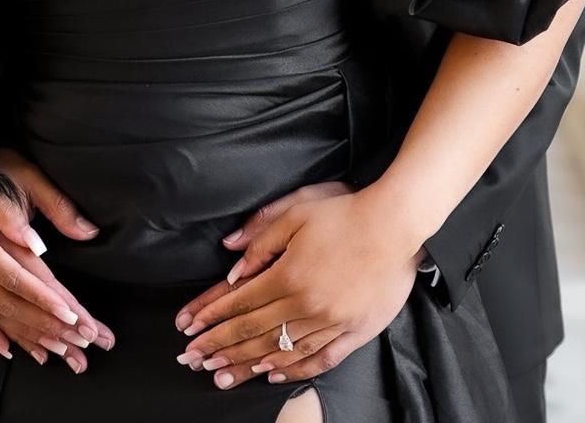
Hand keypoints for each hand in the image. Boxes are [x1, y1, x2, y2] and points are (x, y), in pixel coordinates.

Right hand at [0, 146, 112, 373]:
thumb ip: (10, 212)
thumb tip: (38, 243)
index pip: (14, 280)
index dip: (44, 300)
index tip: (71, 316)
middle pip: (6, 305)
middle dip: (42, 325)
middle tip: (74, 341)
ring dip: (22, 335)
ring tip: (53, 352)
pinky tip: (7, 348)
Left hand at [171, 183, 421, 389]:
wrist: (396, 224)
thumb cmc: (346, 212)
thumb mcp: (297, 209)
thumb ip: (261, 234)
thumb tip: (230, 255)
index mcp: (288, 274)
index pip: (239, 303)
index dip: (211, 317)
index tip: (188, 330)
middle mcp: (305, 304)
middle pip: (253, 331)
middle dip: (218, 346)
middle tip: (192, 360)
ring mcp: (330, 321)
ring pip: (281, 350)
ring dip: (246, 364)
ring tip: (221, 375)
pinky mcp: (354, 331)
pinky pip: (318, 360)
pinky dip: (293, 370)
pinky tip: (272, 374)